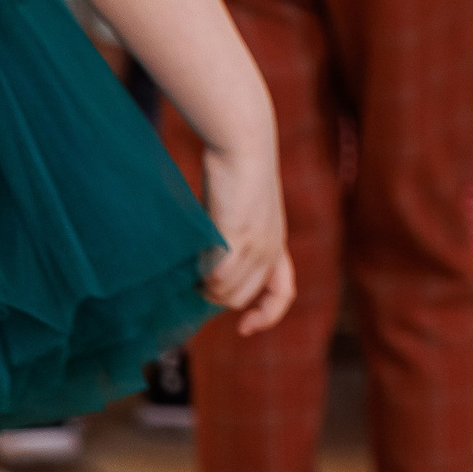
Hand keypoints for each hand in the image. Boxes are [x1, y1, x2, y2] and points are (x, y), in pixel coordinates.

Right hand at [200, 143, 294, 336]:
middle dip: (216, 299)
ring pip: (226, 293)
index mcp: (275, 244)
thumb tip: (202, 271)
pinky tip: (192, 260)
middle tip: (194, 278)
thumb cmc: (232, 175)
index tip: (244, 327)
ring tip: (190, 266)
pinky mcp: (237, 234)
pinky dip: (202, 277)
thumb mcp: (236, 214)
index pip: (283, 294)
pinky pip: (217, 276)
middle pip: (241, 299)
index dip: (267, 316)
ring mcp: (256, 243)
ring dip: (204, 289)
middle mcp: (270, 248)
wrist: (244, 144)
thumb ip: (228, 242)